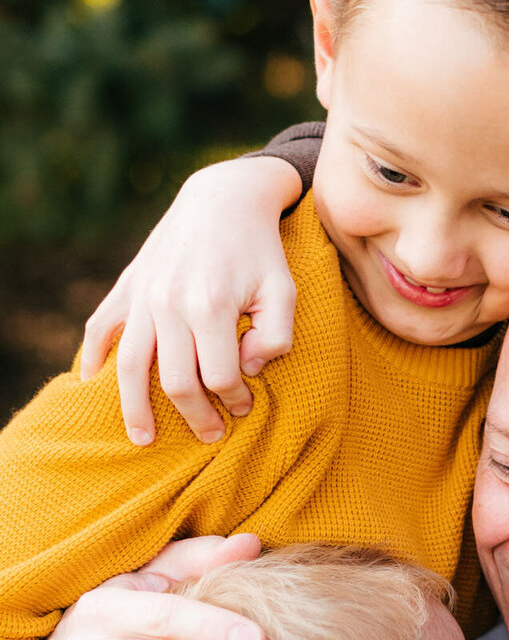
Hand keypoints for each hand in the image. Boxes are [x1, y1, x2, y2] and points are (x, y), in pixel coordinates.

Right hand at [82, 156, 300, 444]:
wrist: (223, 199)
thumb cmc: (261, 252)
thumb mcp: (285, 291)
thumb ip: (277, 337)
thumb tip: (248, 370)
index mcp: (212, 306)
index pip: (220, 376)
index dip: (236, 400)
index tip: (245, 408)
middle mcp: (170, 303)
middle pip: (175, 381)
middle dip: (195, 416)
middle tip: (211, 435)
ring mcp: (143, 295)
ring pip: (130, 365)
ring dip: (136, 408)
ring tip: (143, 439)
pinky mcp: (128, 285)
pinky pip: (100, 327)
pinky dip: (93, 358)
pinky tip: (92, 385)